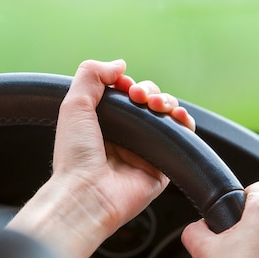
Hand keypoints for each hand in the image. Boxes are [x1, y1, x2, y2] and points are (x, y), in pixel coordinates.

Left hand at [7, 59, 194, 257]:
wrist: (87, 193)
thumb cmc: (75, 156)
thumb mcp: (74, 104)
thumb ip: (92, 75)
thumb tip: (120, 64)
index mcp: (104, 124)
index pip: (126, 95)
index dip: (129, 84)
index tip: (123, 86)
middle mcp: (126, 137)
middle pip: (150, 103)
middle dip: (149, 91)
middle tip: (138, 97)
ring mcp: (146, 151)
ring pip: (167, 118)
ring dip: (167, 103)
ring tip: (157, 105)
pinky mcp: (163, 167)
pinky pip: (181, 141)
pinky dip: (185, 124)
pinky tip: (178, 116)